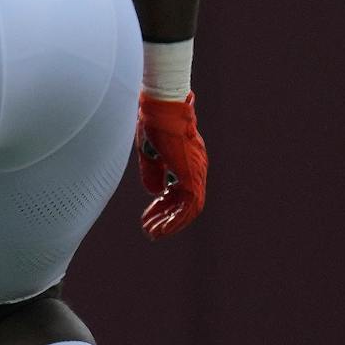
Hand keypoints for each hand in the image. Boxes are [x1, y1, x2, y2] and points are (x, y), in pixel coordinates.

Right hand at [134, 92, 205, 238]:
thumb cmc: (154, 125)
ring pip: (190, 209)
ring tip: (153, 234)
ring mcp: (196, 174)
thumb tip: (154, 192)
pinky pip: (189, 206)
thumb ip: (153, 173)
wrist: (161, 111)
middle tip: (150, 231)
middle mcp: (196, 170)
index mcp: (187, 163)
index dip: (164, 207)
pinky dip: (175, 219)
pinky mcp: (192, 177)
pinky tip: (160, 228)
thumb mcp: (150, 154)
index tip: (148, 217)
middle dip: (167, 219)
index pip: (180, 193)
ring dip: (170, 223)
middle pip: (187, 204)